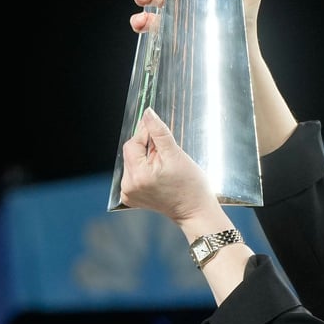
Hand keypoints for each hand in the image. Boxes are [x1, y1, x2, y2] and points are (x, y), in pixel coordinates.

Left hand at [119, 107, 219, 225]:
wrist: (195, 210)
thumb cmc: (191, 185)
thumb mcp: (176, 154)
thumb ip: (159, 132)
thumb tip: (148, 113)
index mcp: (137, 175)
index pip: (133, 143)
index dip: (145, 133)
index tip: (157, 128)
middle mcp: (128, 186)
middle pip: (131, 152)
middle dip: (148, 147)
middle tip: (166, 153)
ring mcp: (129, 193)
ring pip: (133, 162)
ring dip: (146, 158)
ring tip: (165, 166)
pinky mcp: (131, 198)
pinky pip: (134, 174)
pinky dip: (145, 169)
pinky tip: (159, 175)